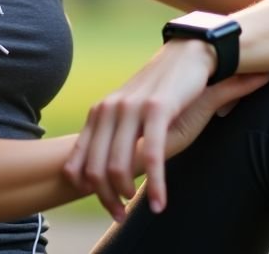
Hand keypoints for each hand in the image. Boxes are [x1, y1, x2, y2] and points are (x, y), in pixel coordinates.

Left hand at [62, 41, 268, 220]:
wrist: (189, 53)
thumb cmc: (162, 91)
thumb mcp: (132, 116)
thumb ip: (113, 139)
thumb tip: (97, 174)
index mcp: (99, 113)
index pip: (79, 162)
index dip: (87, 191)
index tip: (107, 208)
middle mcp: (109, 109)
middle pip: (94, 169)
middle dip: (105, 199)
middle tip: (120, 216)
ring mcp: (131, 108)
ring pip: (117, 165)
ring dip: (125, 195)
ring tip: (138, 207)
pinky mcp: (157, 109)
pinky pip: (151, 155)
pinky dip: (156, 184)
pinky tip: (161, 202)